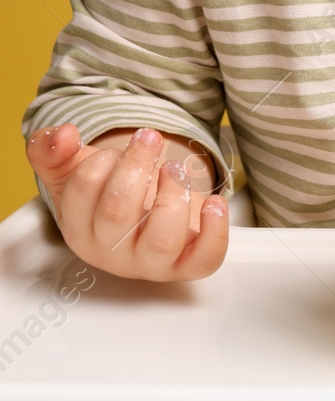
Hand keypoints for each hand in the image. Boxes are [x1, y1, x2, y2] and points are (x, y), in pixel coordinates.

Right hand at [25, 123, 228, 280]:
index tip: (115, 150)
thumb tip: (61, 134)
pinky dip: (215, 230)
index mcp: (79, 228)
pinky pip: (205, 259)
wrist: (149, 215)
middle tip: (149, 138)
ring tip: (177, 169)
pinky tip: (215, 202)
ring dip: (174, 194)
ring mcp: (151, 263)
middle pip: (118, 212)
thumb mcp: (74, 169)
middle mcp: (111, 252)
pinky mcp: (188, 265)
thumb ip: (53, 149)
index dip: (100, 162)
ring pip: (162, 239)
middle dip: (136, 165)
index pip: (80, 194)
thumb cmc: (111, 194)